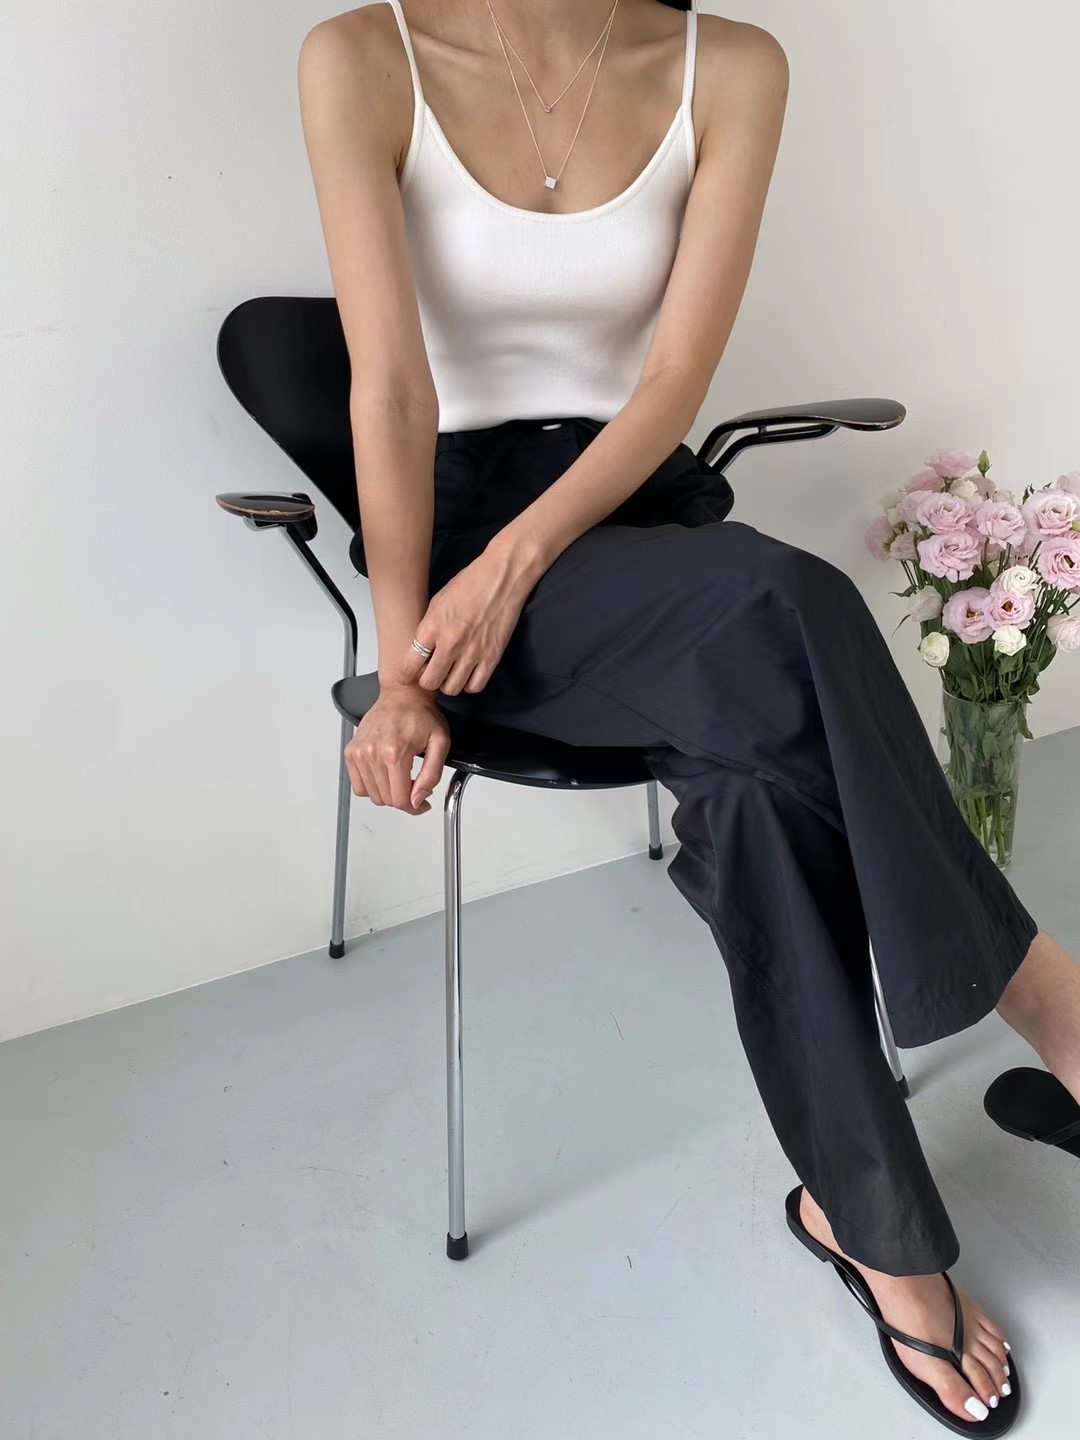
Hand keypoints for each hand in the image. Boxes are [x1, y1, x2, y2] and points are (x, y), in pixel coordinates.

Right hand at [344, 685, 449, 813]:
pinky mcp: (351, 752)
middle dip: (403, 799)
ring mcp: (359, 753)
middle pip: (386, 799)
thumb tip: (417, 799)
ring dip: (388, 793)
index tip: (421, 802)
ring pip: (372, 795)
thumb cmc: (421, 715)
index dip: (414, 807)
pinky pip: (358, 786)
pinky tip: (385, 775)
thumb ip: (431, 775)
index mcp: (394, 752)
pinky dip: (371, 787)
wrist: (402, 695)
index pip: (399, 800)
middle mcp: (372, 753)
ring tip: (400, 777)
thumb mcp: (440, 743)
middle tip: (414, 785)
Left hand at [398, 541, 538, 695]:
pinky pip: (475, 686)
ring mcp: (472, 652)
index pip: (410, 664)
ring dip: (448, 683)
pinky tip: (468, 673)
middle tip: (431, 672)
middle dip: (427, 680)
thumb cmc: (470, 583)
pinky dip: (469, 683)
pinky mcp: (492, 657)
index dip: (406, 673)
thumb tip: (422, 649)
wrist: (502, 578)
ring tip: (450, 672)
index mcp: (432, 627)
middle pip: (429, 682)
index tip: (407, 675)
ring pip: (451, 688)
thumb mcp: (437, 601)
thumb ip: (428, 628)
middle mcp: (450, 644)